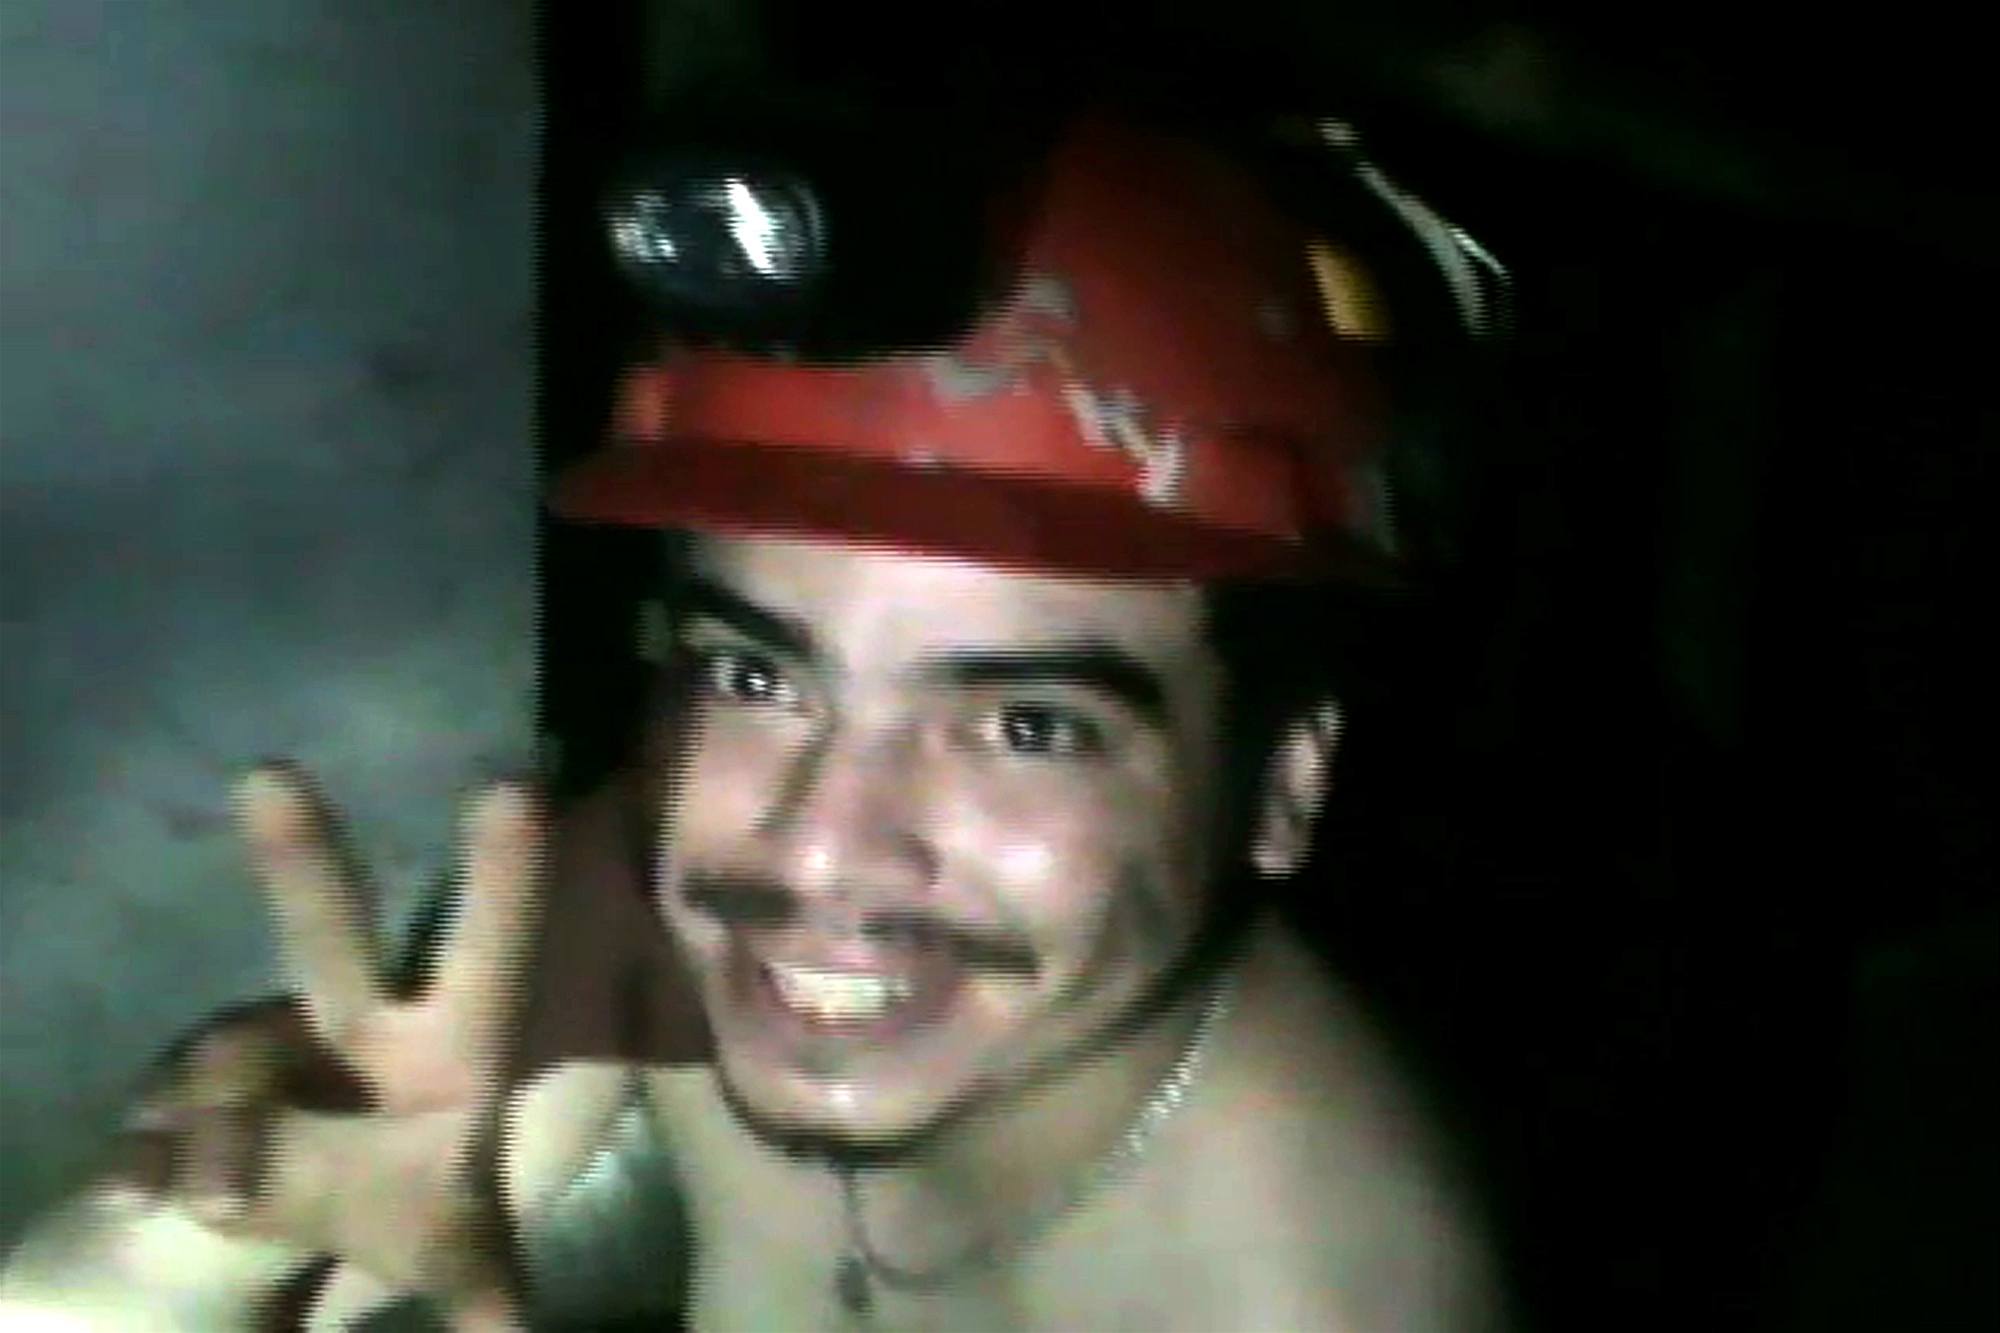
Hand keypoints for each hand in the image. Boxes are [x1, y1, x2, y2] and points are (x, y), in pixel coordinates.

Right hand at [120, 762, 543, 1322]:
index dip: (503, 877)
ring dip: (217, 1133)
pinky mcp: (183, 1089)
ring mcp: (265, 1042)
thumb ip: (486, 1298)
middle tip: (271, 778)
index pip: (489, 952)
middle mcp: (356, 1021)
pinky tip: (137, 1184)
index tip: (515, 784)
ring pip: (226, 1061)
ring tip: (218, 1198)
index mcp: (452, 1046)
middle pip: (329, 932)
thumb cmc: (416, 1206)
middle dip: (301, 856)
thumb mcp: (460, 1253)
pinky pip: (157, 1116)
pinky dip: (148, 1156)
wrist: (320, 1220)